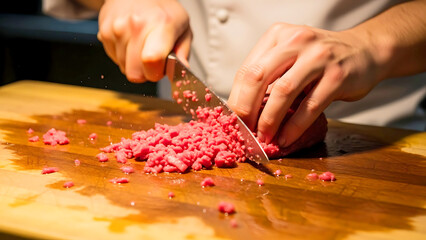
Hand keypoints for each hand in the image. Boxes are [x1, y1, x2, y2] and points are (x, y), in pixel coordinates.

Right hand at [97, 0, 191, 81]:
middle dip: (145, 73)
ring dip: (134, 63)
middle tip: (152, 60)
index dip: (156, 73)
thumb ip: (183, 51)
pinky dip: (123, 56)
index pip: (152, 61)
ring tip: (141, 46)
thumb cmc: (162, 10)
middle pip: (134, 73)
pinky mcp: (104, 32)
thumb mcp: (183, 26)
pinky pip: (114, 59)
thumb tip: (181, 71)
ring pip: (124, 68)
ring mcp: (117, 29)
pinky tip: (130, 42)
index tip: (160, 69)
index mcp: (161, 24)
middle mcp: (136, 25)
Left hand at [228, 23, 382, 146]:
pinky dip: (294, 126)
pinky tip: (285, 138)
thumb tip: (243, 109)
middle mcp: (296, 41)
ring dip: (269, 120)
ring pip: (283, 91)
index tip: (233, 120)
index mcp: (278, 36)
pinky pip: (309, 106)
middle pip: (259, 77)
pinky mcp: (337, 76)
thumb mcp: (291, 56)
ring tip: (263, 138)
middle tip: (243, 131)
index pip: (247, 69)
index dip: (237, 98)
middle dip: (246, 109)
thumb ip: (269, 74)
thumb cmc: (321, 59)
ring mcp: (318, 57)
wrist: (366, 51)